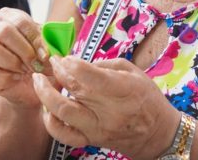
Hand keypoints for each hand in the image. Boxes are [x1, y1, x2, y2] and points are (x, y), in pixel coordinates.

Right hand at [0, 7, 51, 108]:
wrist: (31, 88)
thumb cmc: (40, 61)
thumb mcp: (49, 47)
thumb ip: (54, 41)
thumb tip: (61, 39)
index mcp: (9, 17)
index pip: (21, 21)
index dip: (35, 39)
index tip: (46, 54)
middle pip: (4, 31)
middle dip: (25, 51)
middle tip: (36, 64)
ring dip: (13, 62)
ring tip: (25, 70)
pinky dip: (7, 77)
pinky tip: (17, 78)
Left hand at [32, 56, 179, 159]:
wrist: (158, 135)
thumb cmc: (146, 98)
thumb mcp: (132, 71)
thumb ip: (104, 65)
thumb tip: (77, 63)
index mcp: (123, 90)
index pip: (92, 77)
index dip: (73, 64)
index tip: (65, 57)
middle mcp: (110, 111)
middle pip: (74, 90)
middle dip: (57, 72)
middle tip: (52, 63)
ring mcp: (98, 128)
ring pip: (63, 113)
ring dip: (45, 95)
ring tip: (39, 81)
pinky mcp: (91, 140)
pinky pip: (63, 135)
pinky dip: (50, 121)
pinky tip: (46, 108)